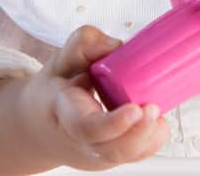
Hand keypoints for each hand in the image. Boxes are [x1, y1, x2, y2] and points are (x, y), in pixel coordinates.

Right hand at [19, 25, 169, 169]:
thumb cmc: (54, 92)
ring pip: (126, 156)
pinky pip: (136, 155)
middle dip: (138, 133)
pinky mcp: (113, 156)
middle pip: (111, 149)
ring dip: (149, 137)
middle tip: (153, 108)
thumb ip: (84, 44)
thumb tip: (116, 45)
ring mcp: (98, 153)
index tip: (135, 109)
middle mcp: (81, 140)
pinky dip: (152, 140)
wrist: (41, 125)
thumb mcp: (60, 60)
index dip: (113, 123)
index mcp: (64, 113)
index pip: (86, 127)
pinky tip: (158, 122)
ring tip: (158, 113)